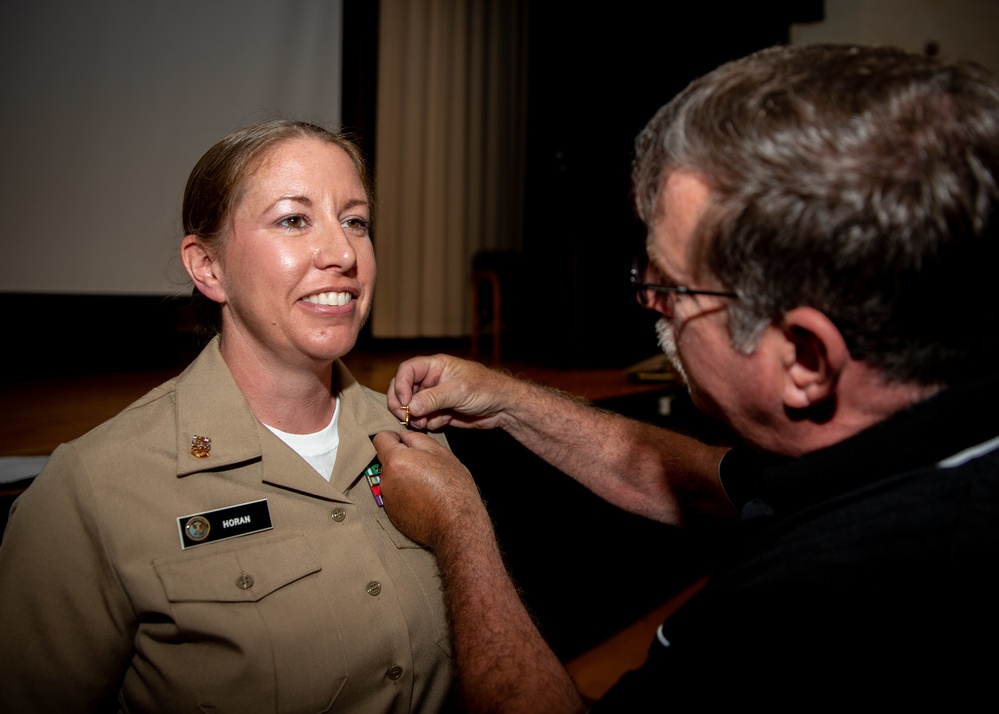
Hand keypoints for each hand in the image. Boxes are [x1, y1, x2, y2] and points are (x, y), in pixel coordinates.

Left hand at [372, 429, 489, 548]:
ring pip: (391, 478)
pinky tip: (422, 500)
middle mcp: (386, 479)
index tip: (404, 442)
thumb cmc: (453, 488)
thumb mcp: (441, 454)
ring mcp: (387, 499)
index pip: (380, 439)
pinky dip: (404, 495)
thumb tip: (404, 435)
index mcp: (396, 460)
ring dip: (402, 478)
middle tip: (424, 466)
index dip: (393, 437)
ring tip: (426, 486)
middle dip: (400, 459)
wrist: (456, 525)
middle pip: (386, 460)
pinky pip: (394, 496)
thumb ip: (417, 439)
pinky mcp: (391, 514)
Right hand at [388, 354, 514, 430]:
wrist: (503, 408)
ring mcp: (435, 397)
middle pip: (404, 389)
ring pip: (412, 407)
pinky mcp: (440, 412)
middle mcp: (432, 380)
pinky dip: (429, 423)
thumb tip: (410, 406)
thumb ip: (433, 398)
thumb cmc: (486, 389)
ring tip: (426, 422)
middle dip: (402, 404)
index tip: (405, 402)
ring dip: (415, 417)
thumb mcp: (459, 390)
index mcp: (435, 366)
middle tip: (405, 417)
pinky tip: (444, 421)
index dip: (401, 385)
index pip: (407, 370)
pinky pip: (425, 419)